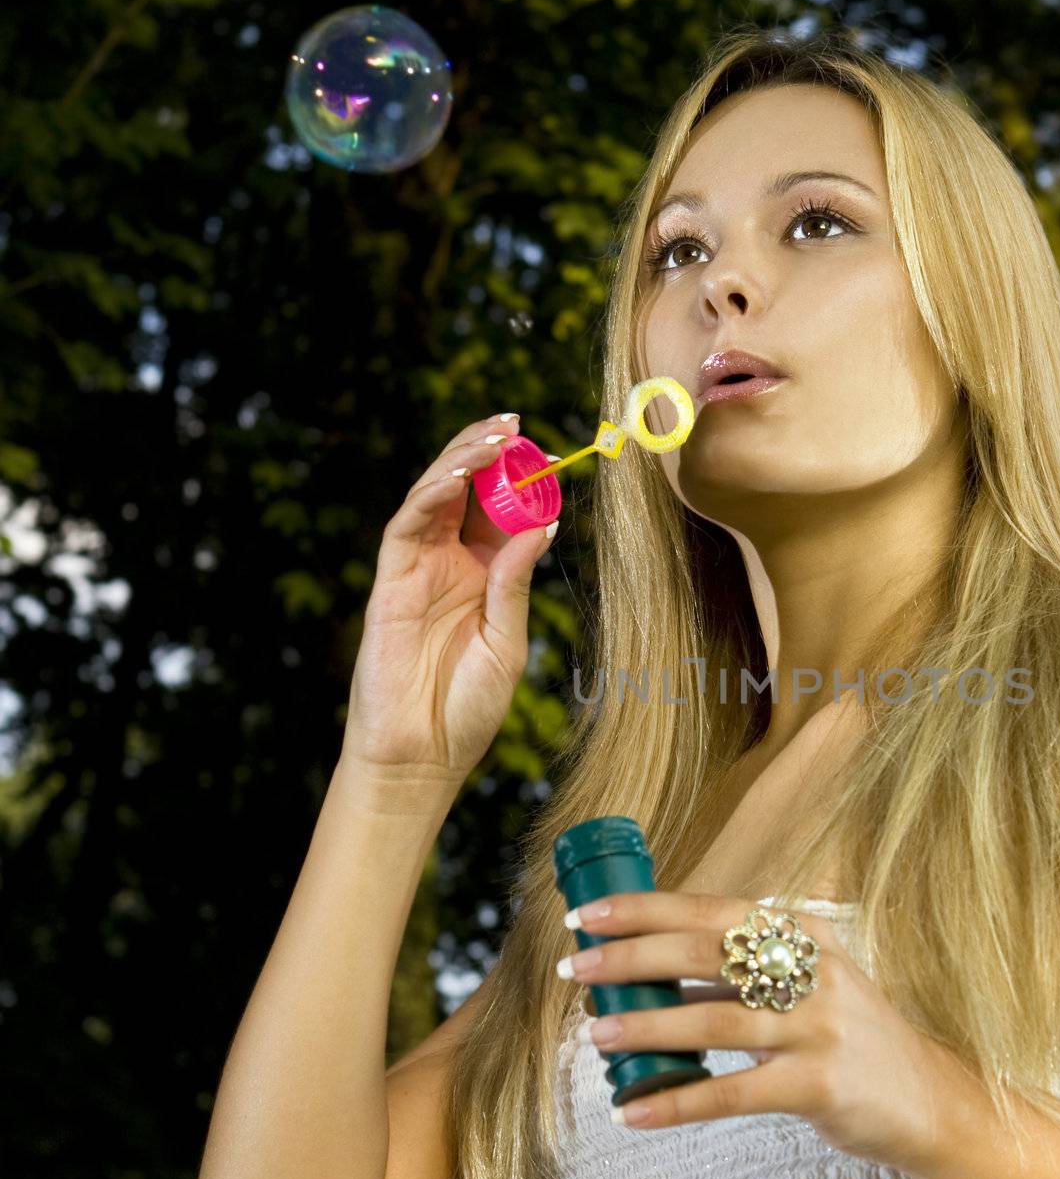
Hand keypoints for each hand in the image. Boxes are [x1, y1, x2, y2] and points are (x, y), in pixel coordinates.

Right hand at [343, 412, 557, 776]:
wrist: (422, 754)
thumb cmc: (468, 706)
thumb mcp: (508, 641)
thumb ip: (515, 583)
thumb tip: (540, 526)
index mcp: (484, 576)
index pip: (500, 512)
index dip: (520, 480)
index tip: (550, 455)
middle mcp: (449, 565)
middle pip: (466, 493)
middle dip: (488, 453)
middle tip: (515, 424)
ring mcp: (417, 570)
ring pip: (435, 497)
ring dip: (461, 461)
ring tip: (493, 437)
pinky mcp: (389, 582)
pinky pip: (406, 527)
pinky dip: (429, 496)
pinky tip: (456, 475)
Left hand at [562, 890, 973, 1178]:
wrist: (927, 1098)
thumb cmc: (848, 1036)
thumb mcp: (807, 981)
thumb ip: (744, 968)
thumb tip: (650, 965)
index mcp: (804, 934)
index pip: (712, 909)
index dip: (646, 909)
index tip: (589, 913)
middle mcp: (814, 970)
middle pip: (707, 955)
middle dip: (633, 958)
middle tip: (576, 967)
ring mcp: (820, 1027)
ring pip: (715, 1022)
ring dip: (648, 1026)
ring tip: (595, 1034)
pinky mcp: (820, 1086)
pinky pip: (735, 1094)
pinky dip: (679, 1103)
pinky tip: (635, 1112)